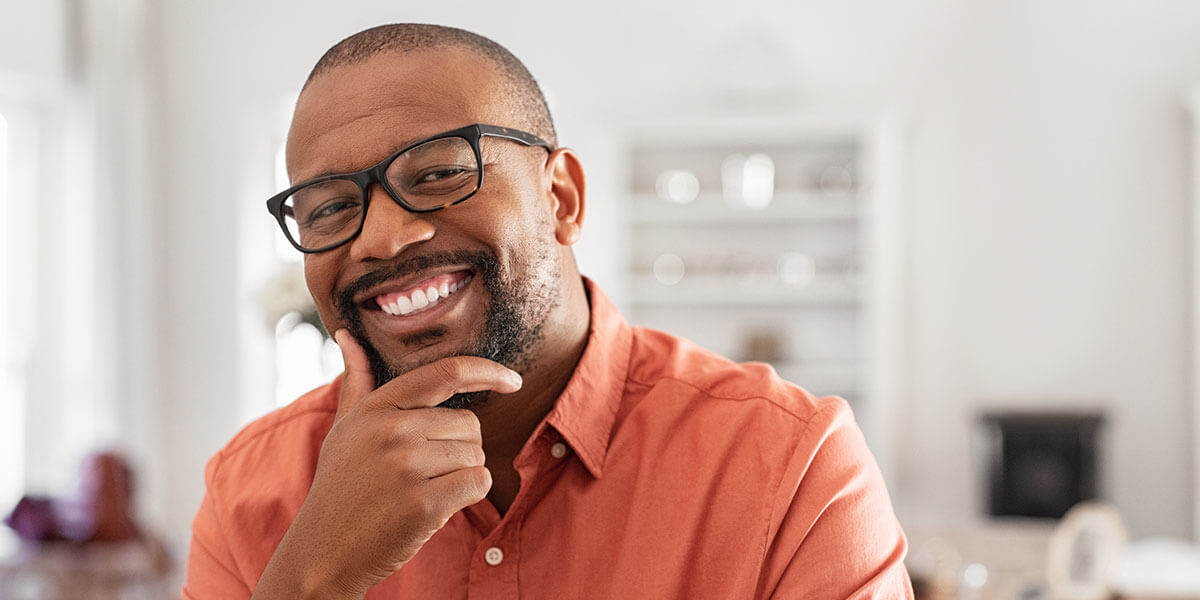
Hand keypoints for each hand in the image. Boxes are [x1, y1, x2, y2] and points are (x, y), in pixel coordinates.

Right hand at [252, 330, 521, 598]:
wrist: (322, 552)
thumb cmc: (340, 487)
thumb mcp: (343, 428)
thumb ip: (357, 381)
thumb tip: (347, 335)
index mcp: (376, 408)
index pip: (445, 373)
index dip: (487, 371)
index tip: (513, 380)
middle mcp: (391, 430)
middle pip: (470, 423)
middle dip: (461, 448)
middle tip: (423, 473)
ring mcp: (407, 466)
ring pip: (476, 454)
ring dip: (462, 474)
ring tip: (422, 489)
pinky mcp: (424, 503)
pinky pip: (479, 482)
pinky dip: (468, 495)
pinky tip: (436, 506)